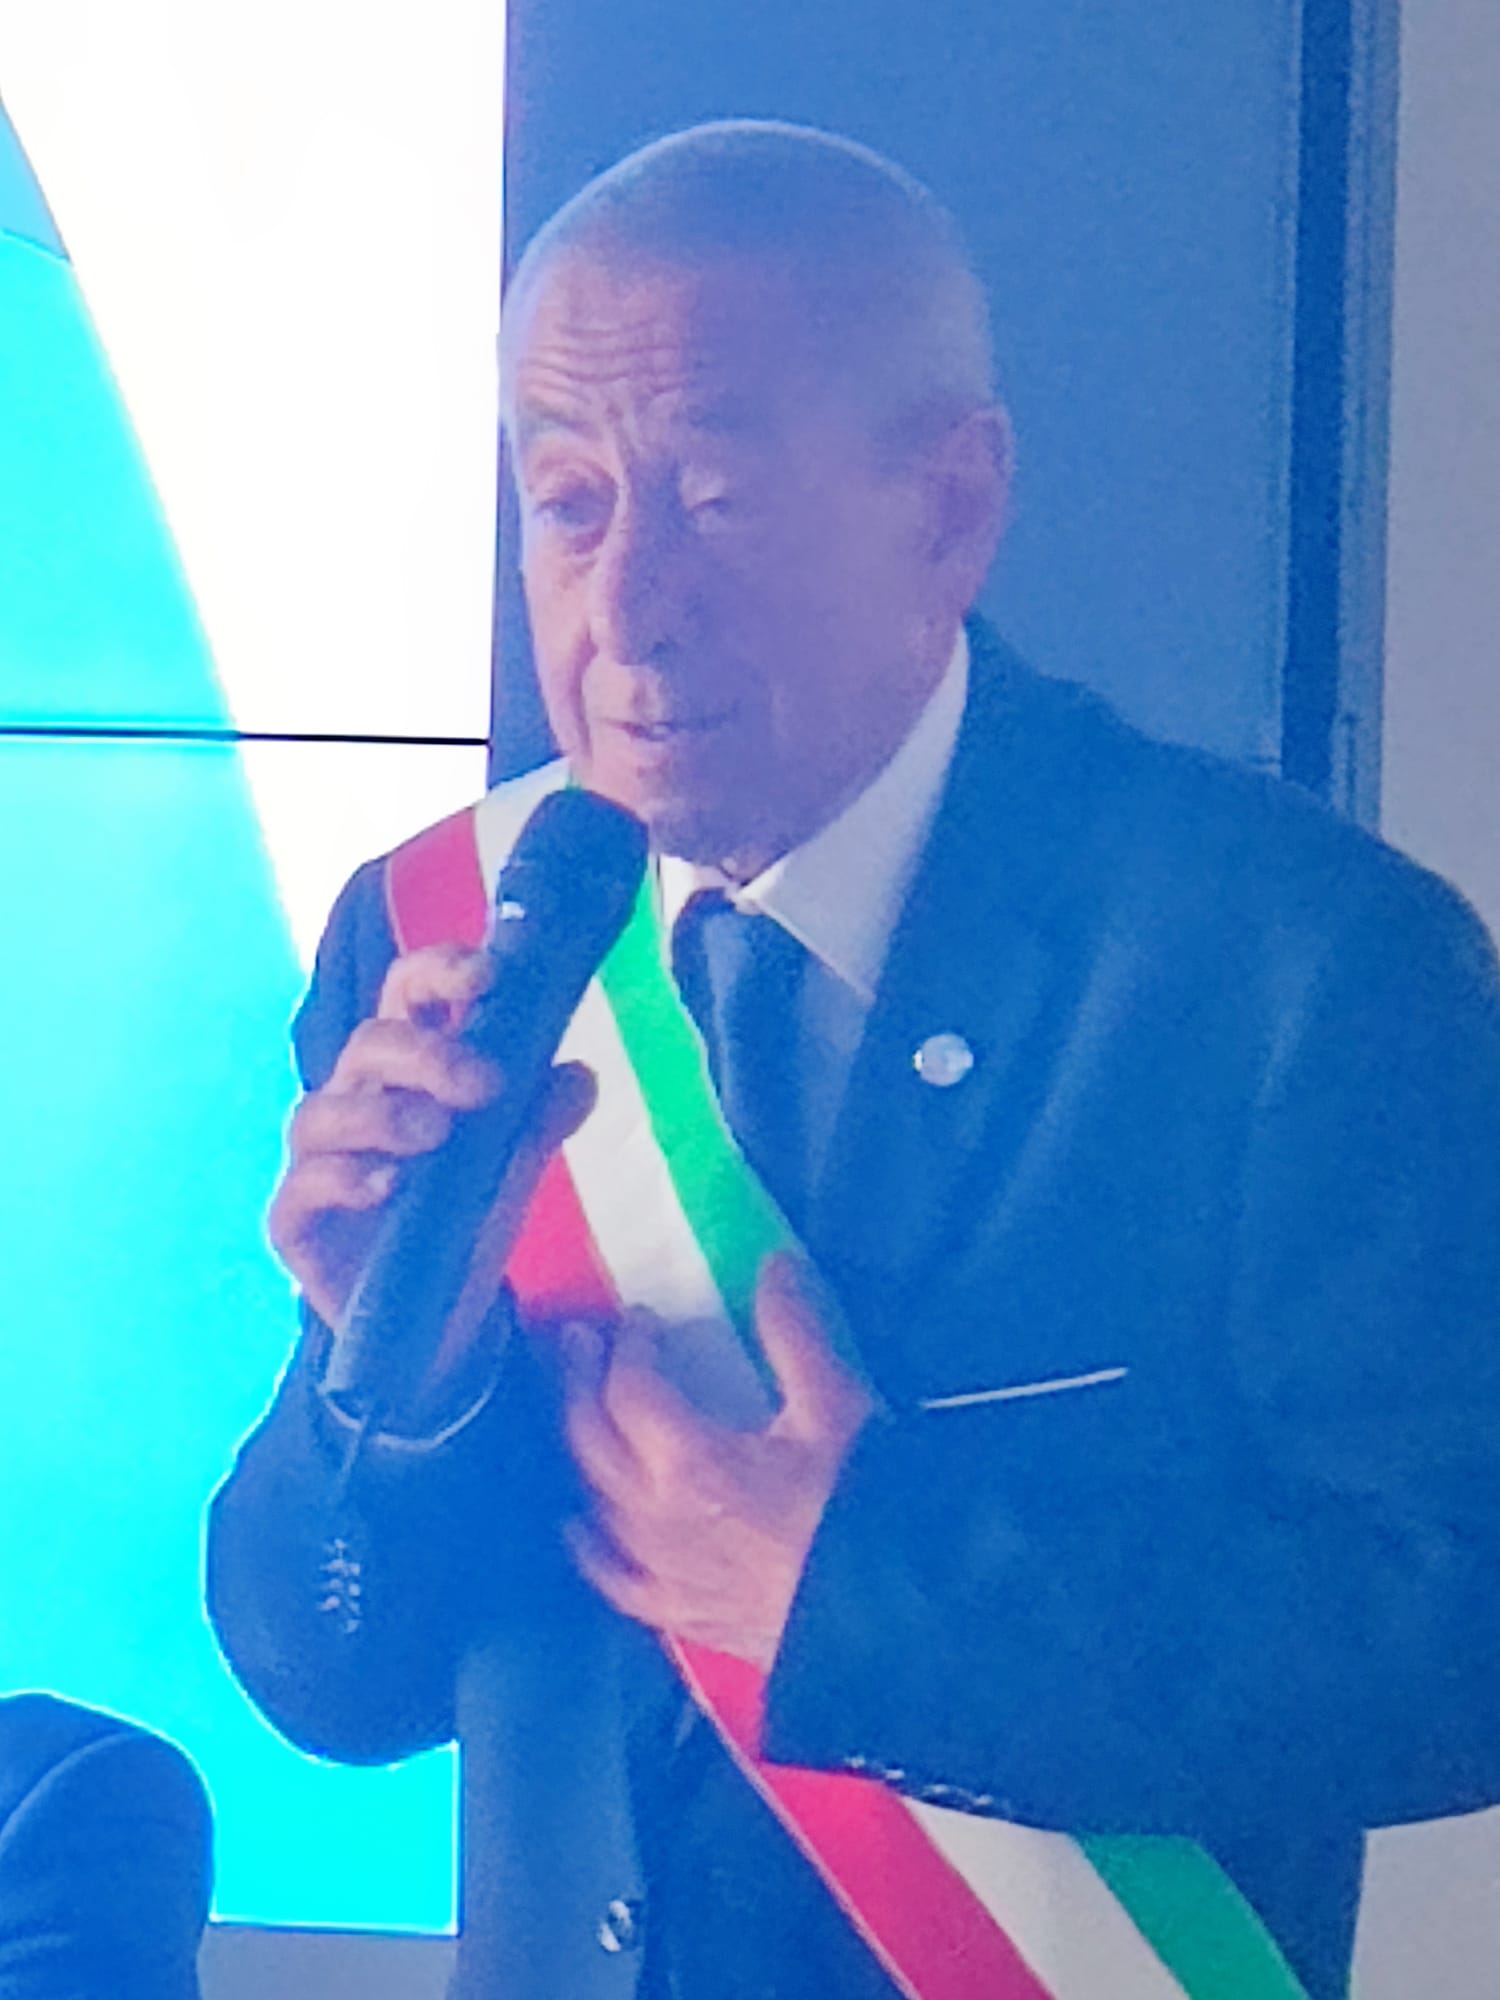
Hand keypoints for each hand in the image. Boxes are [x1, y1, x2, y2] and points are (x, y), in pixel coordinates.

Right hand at [269, 942, 593, 1330]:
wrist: (440, 1325)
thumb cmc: (465, 1221)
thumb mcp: (513, 1168)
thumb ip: (539, 1120)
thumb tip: (579, 1076)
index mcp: (406, 1072)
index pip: (408, 997)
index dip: (439, 973)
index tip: (489, 975)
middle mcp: (355, 1101)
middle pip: (369, 1046)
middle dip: (425, 1054)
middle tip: (483, 1084)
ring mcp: (318, 1160)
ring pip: (322, 1113)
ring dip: (380, 1115)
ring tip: (434, 1135)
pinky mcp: (295, 1221)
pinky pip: (303, 1189)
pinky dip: (343, 1179)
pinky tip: (386, 1186)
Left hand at [561, 1254, 874, 1670]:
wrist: (886, 1613)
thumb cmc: (858, 1507)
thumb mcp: (834, 1407)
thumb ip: (793, 1332)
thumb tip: (771, 1265)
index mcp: (689, 1460)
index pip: (629, 1388)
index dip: (628, 1347)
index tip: (639, 1321)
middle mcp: (655, 1515)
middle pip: (592, 1438)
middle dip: (582, 1381)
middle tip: (581, 1343)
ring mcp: (662, 1571)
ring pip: (596, 1502)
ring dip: (582, 1450)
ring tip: (582, 1415)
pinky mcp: (681, 1614)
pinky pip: (616, 1579)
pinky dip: (594, 1548)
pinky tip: (585, 1532)